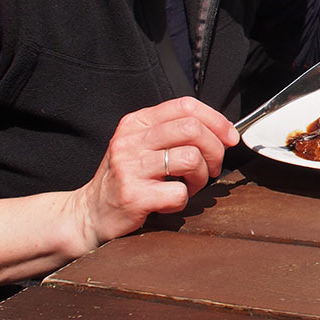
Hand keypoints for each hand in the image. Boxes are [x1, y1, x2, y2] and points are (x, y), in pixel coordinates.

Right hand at [72, 97, 238, 248]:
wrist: (90, 214)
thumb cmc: (126, 178)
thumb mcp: (142, 145)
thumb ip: (174, 132)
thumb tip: (222, 131)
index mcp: (136, 123)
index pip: (185, 105)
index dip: (216, 120)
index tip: (229, 137)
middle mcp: (131, 141)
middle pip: (192, 129)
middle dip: (215, 150)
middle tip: (213, 168)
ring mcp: (130, 168)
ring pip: (191, 158)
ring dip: (202, 177)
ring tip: (191, 185)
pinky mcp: (133, 196)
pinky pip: (179, 192)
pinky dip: (184, 199)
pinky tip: (170, 201)